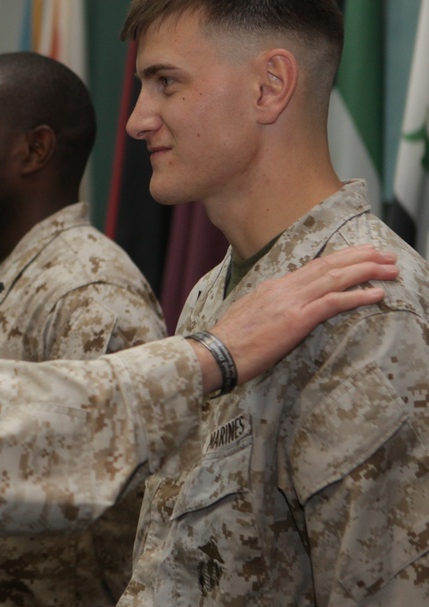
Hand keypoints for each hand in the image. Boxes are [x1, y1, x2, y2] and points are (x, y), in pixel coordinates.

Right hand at [197, 245, 397, 391]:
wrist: (216, 352)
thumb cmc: (230, 342)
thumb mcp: (250, 316)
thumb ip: (270, 308)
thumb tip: (283, 310)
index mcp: (272, 287)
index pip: (312, 267)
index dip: (339, 259)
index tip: (359, 254)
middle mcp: (283, 288)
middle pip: (327, 266)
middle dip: (359, 257)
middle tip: (384, 253)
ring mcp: (290, 302)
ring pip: (334, 278)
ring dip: (366, 271)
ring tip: (389, 268)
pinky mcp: (296, 320)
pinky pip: (333, 303)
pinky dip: (357, 295)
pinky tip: (376, 293)